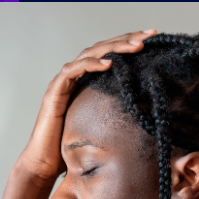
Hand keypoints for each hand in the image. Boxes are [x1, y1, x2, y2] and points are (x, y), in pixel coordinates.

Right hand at [13, 30, 157, 186]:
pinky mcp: (55, 91)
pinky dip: (91, 64)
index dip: (130, 43)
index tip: (154, 39)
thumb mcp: (103, 126)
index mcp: (86, 80)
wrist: (45, 163)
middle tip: (151, 35)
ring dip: (114, 48)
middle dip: (127, 39)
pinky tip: (108, 63)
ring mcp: (63, 81)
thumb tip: (149, 114)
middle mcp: (74, 75)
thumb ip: (117, 113)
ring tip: (135, 46)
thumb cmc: (72, 147)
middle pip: (102, 48)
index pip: (110, 54)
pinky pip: (73, 70)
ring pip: (89, 54)